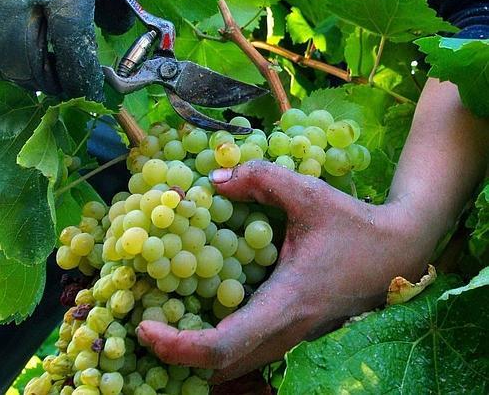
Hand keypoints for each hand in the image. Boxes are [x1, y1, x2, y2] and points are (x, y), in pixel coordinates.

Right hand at [0, 0, 143, 100]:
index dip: (82, 77)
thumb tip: (120, 22)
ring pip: (0, 54)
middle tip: (70, 83)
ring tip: (50, 65)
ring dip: (25, 68)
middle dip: (50, 82)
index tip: (93, 90)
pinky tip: (26, 38)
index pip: (72, 48)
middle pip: (24, 64)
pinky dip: (8, 46)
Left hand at [137, 161, 430, 381]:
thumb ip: (261, 178)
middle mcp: (287, 331)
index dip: (177, 346)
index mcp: (286, 303)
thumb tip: (214, 180)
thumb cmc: (355, 224)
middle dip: (179, 352)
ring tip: (172, 314)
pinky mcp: (298, 331)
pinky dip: (224, 341)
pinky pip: (253, 348)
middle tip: (149, 318)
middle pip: (222, 366)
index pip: (222, 347)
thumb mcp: (308, 193)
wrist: (399, 250)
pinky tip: (212, 304)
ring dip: (201, 350)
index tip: (145, 328)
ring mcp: (295, 337)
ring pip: (238, 363)